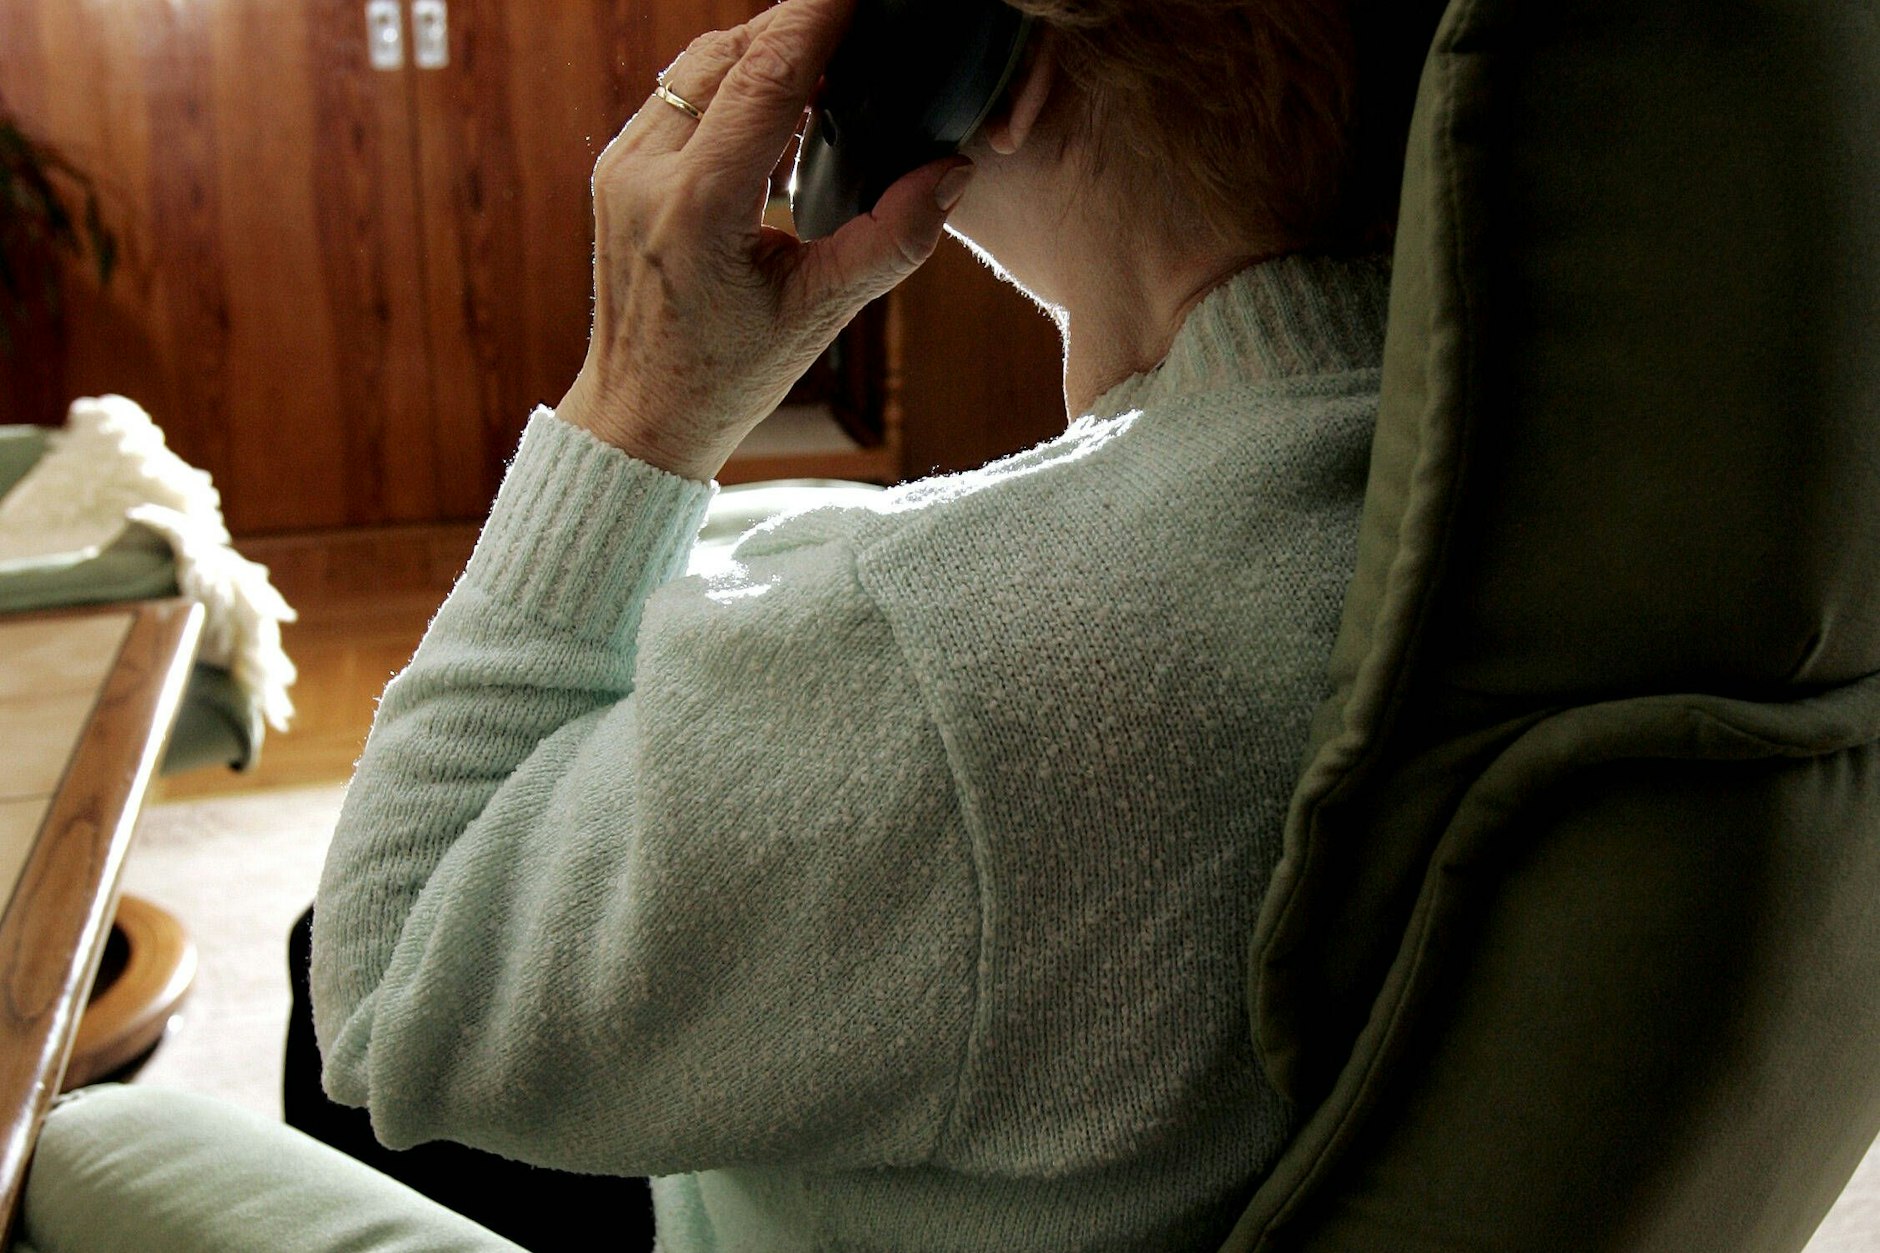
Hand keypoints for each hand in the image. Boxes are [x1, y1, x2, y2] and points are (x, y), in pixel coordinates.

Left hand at [555, 0, 974, 481]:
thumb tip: (953, 170)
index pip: (767, 76)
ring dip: (765, 51)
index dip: (819, 19)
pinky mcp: (618, 166)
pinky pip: (680, 94)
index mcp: (698, 207)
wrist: (641, 414)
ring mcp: (622, 164)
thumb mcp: (822, 314)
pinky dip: (733, 82)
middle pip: (731, 52)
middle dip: (798, 30)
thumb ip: (892, 240)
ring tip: (831, 66)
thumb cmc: (729, 376)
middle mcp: (647, 172)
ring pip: (700, 64)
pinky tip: (782, 104)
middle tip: (863, 31)